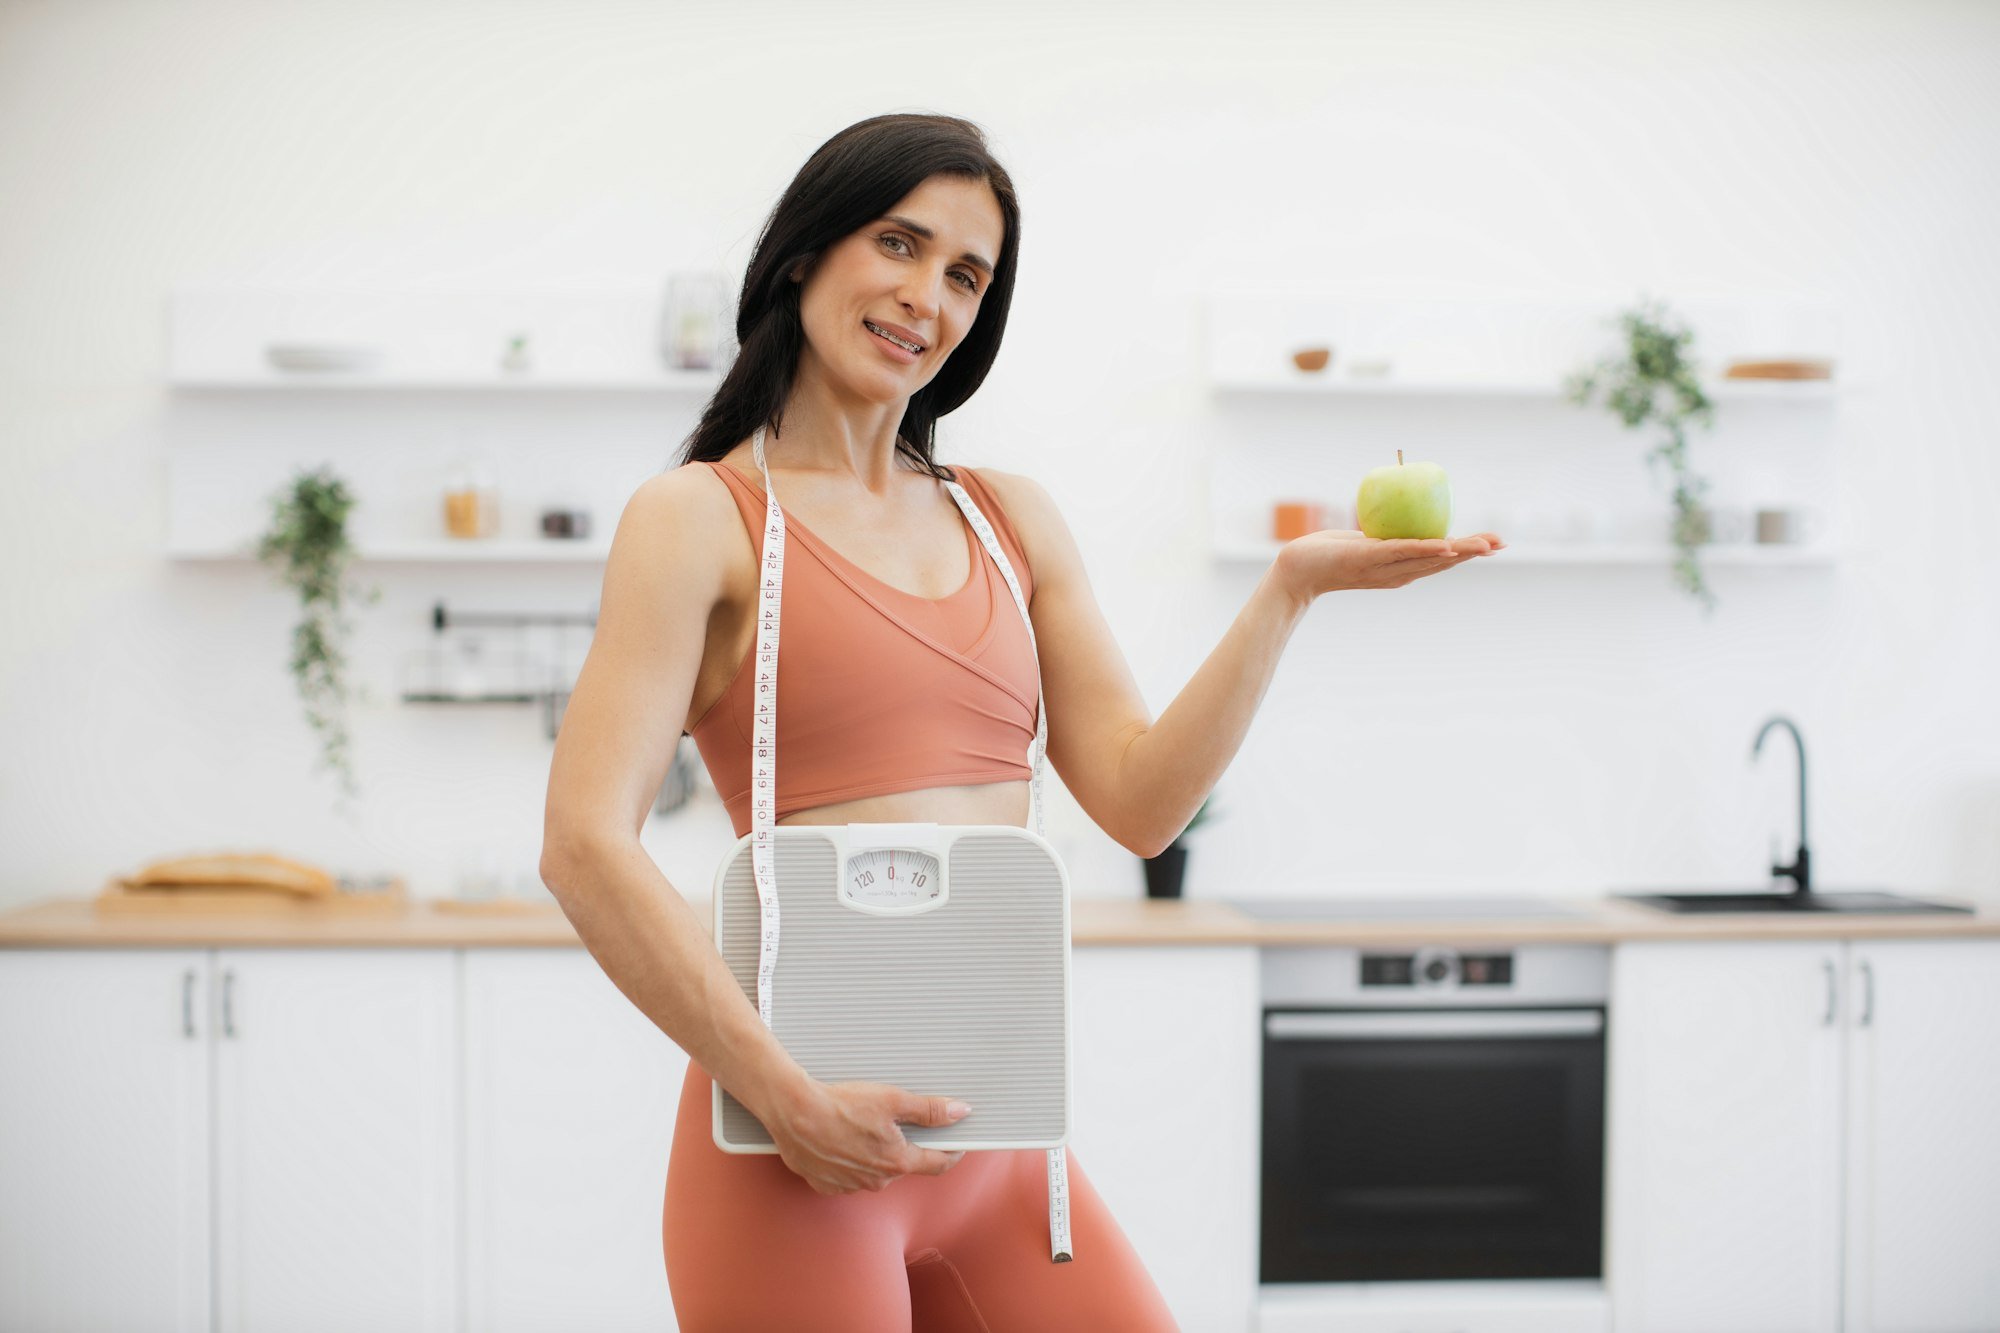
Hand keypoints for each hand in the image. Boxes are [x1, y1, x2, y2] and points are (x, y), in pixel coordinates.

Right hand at [763, 1078, 969, 1195]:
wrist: (794, 1112)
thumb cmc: (841, 1105)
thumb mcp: (892, 1100)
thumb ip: (930, 1110)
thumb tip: (960, 1112)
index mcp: (896, 1162)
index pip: (937, 1164)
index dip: (951, 1152)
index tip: (957, 1144)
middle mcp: (875, 1181)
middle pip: (901, 1164)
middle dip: (902, 1146)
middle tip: (891, 1120)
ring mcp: (849, 1186)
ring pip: (872, 1170)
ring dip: (872, 1153)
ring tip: (857, 1126)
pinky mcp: (825, 1184)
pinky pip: (845, 1175)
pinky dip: (847, 1160)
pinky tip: (838, 1139)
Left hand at [1275, 529, 1504, 604]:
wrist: (1298, 569)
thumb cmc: (1329, 554)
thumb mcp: (1364, 545)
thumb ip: (1385, 539)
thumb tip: (1401, 515)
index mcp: (1400, 570)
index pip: (1440, 561)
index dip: (1468, 553)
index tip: (1493, 545)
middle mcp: (1397, 574)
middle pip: (1443, 563)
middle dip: (1473, 553)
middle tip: (1501, 544)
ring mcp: (1384, 568)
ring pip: (1429, 559)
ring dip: (1459, 552)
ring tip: (1485, 545)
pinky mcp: (1368, 557)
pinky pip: (1401, 551)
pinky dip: (1425, 549)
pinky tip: (1446, 545)